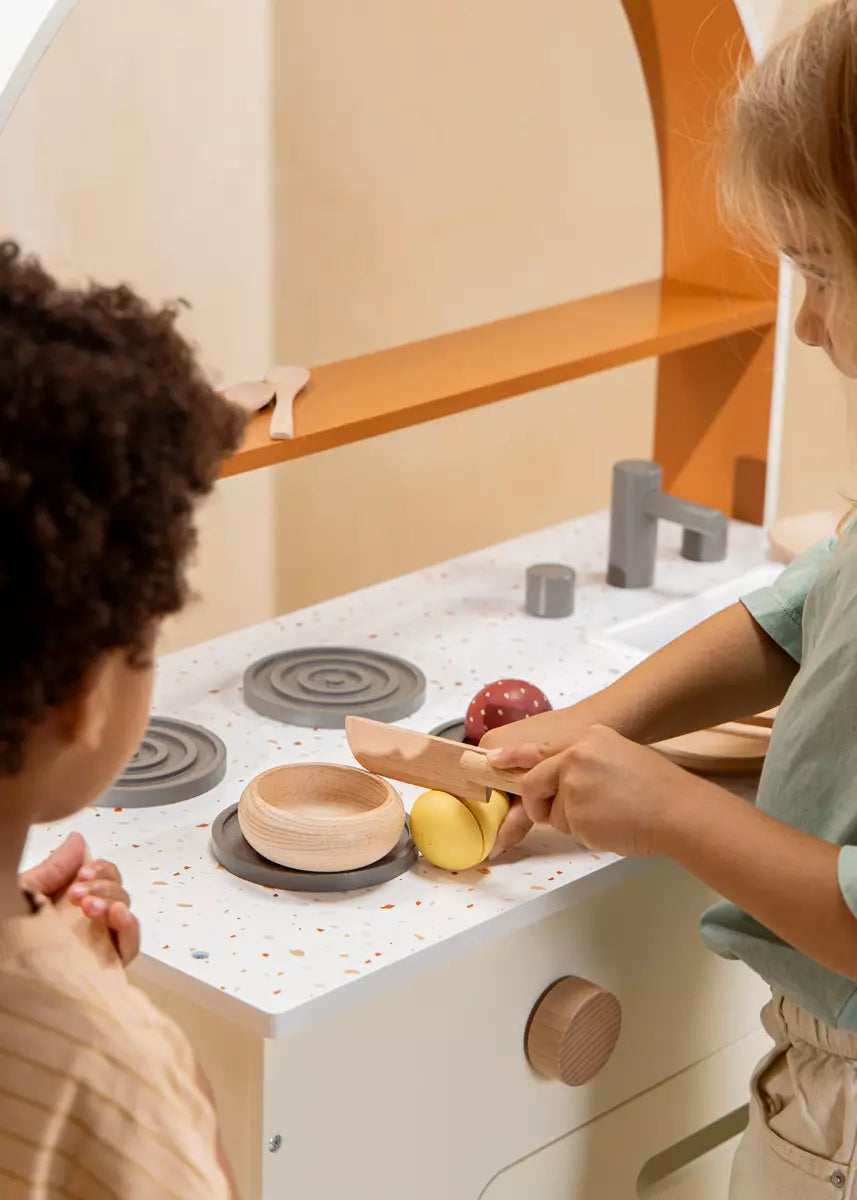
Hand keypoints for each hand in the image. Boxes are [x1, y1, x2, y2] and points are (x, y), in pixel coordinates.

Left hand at [20, 833, 139, 965]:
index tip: (83, 873)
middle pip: (119, 892)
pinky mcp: (106, 966)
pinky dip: (130, 927)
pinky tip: (118, 915)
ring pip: (124, 914)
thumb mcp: (27, 891)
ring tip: (91, 907)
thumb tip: (79, 839)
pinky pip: (130, 946)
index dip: (101, 870)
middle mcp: (88, 920)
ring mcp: (99, 942)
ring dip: (114, 902)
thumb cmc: (7, 928)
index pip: (104, 877)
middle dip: (105, 886)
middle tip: (78, 895)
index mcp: (71, 900)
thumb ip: (55, 867)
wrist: (4, 960)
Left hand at [488, 725, 697, 858]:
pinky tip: (612, 824)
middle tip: (571, 811)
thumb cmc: (657, 788)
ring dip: (574, 821)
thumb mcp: (618, 756)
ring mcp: (572, 785)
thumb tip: (558, 780)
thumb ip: (585, 762)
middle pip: (533, 784)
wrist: (679, 811)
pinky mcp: (574, 814)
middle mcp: (574, 757)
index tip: (492, 760)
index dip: (512, 757)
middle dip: (541, 803)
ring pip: (553, 812)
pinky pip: (567, 830)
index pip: (538, 748)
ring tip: (610, 814)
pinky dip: (586, 833)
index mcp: (588, 739)